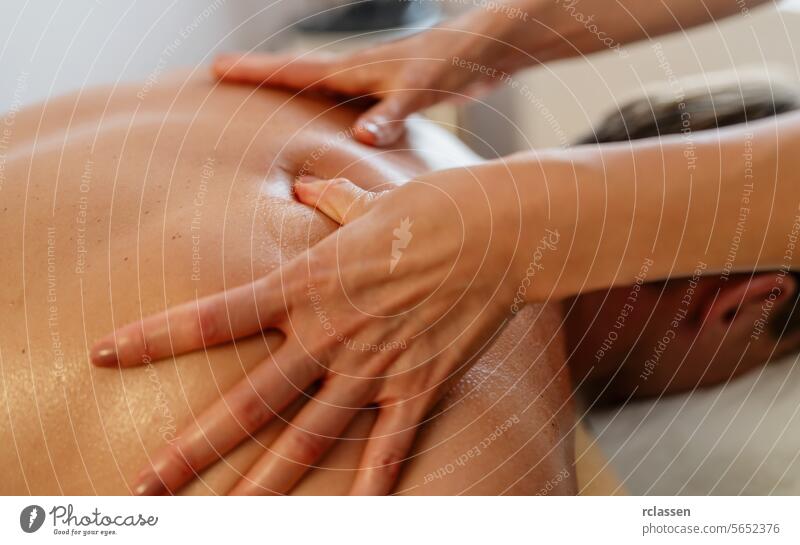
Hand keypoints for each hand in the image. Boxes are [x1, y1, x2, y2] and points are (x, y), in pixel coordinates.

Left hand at [91, 163, 549, 494]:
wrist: (499, 228)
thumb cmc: (431, 206)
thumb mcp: (369, 200)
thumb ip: (331, 199)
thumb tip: (307, 182)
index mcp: (308, 283)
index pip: (215, 316)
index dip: (154, 338)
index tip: (104, 354)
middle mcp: (331, 332)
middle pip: (250, 402)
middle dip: (194, 446)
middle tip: (148, 483)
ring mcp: (375, 365)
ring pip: (307, 439)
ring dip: (263, 486)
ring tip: (224, 519)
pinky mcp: (419, 385)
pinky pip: (388, 447)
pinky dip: (370, 487)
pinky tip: (352, 520)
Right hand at [212, 4, 534, 145]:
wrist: (484, 49)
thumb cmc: (453, 64)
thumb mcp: (421, 91)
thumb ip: (393, 114)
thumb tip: (362, 136)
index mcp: (356, 70)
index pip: (296, 71)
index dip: (256, 71)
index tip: (217, 67)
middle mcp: (356, 72)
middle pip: (297, 73)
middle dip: (259, 74)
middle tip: (221, 75)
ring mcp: (369, 80)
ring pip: (318, 85)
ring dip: (287, 89)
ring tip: (258, 97)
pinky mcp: (386, 91)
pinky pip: (343, 98)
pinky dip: (323, 105)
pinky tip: (325, 120)